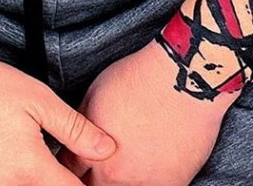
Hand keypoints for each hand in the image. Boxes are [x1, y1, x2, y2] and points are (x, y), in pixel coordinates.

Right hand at [0, 47, 117, 185]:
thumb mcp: (37, 99)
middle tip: (63, 167)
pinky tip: (9, 163)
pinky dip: (9, 183)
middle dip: (59, 185)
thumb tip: (107, 149)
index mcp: (30, 172)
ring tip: (33, 160)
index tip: (93, 176)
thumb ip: (75, 130)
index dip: (87, 185)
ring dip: (33, 185)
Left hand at [55, 40, 236, 185]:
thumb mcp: (96, 93)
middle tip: (102, 162)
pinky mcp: (171, 184)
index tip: (77, 160)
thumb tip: (75, 137)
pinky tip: (149, 163)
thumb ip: (83, 124)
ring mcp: (144, 183)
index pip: (70, 171)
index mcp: (92, 152)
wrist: (183, 79)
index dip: (72, 164)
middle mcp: (115, 174)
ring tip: (128, 160)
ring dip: (121, 180)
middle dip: (92, 176)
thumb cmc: (140, 78)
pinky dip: (148, 180)